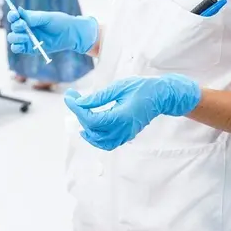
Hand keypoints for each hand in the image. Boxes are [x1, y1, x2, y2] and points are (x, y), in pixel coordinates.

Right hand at [7, 9, 98, 54]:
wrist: (71, 35)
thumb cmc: (60, 23)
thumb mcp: (47, 18)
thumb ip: (33, 17)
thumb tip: (19, 11)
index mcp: (28, 18)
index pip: (14, 16)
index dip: (12, 15)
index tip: (15, 15)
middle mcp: (25, 28)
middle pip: (12, 27)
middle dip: (16, 26)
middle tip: (24, 26)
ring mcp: (26, 38)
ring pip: (12, 38)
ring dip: (15, 37)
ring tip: (26, 37)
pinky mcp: (29, 48)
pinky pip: (16, 48)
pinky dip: (16, 47)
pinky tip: (24, 44)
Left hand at [64, 74, 200, 150]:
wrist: (161, 95)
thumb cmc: (142, 88)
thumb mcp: (118, 87)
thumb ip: (98, 97)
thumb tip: (80, 102)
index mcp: (122, 116)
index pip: (92, 119)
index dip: (77, 108)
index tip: (69, 96)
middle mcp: (124, 129)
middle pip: (94, 130)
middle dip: (80, 115)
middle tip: (74, 99)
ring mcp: (127, 134)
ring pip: (100, 141)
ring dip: (87, 130)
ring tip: (80, 114)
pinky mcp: (128, 135)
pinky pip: (109, 142)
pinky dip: (97, 137)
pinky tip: (91, 126)